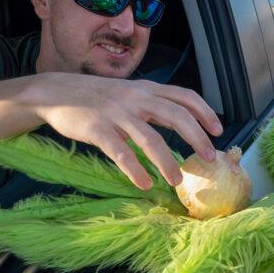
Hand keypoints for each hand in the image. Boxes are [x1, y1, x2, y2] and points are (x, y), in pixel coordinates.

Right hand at [29, 73, 222, 190]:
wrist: (55, 92)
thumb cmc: (97, 97)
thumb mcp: (129, 93)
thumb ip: (153, 105)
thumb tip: (182, 124)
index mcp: (146, 89)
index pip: (184, 96)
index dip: (204, 112)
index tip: (219, 130)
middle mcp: (136, 98)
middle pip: (176, 116)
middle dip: (197, 138)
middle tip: (209, 158)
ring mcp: (117, 113)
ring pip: (150, 139)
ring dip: (167, 162)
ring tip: (177, 181)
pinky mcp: (97, 129)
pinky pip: (121, 153)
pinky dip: (135, 170)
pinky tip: (144, 183)